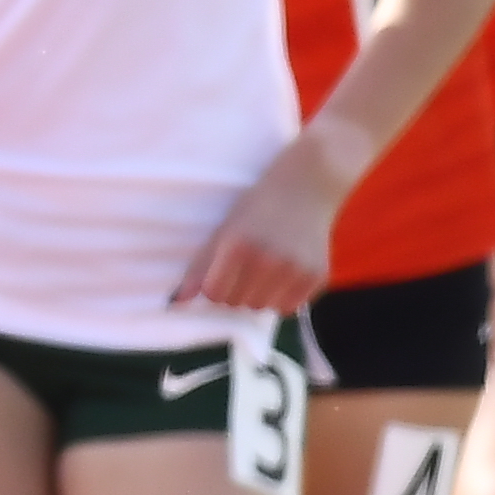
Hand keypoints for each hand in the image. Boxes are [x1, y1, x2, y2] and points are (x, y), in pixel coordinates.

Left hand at [176, 123, 360, 316]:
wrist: (307, 186)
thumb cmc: (258, 206)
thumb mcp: (224, 228)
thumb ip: (200, 266)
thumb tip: (176, 302)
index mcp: (239, 246)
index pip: (214, 293)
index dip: (214, 285)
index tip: (221, 271)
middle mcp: (268, 260)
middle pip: (237, 303)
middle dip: (236, 290)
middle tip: (246, 266)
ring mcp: (296, 270)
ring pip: (262, 308)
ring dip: (258, 295)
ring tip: (265, 269)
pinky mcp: (318, 277)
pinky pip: (289, 307)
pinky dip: (282, 297)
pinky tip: (284, 274)